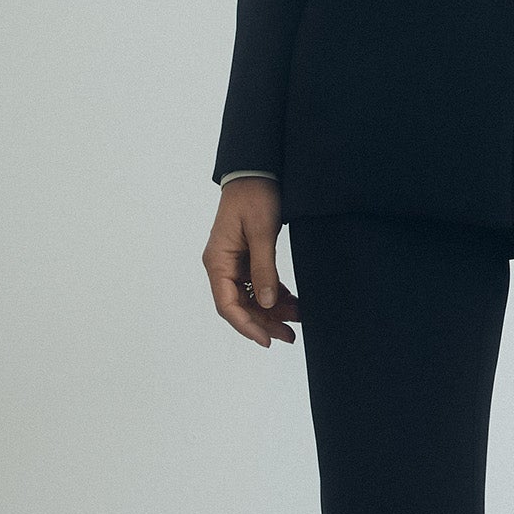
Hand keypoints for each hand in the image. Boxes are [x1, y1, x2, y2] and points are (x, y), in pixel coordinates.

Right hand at [203, 178, 301, 347]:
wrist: (256, 173)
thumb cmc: (254, 197)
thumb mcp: (262, 232)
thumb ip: (264, 269)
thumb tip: (266, 303)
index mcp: (218, 262)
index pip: (227, 305)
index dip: (247, 326)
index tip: (266, 340)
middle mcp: (222, 266)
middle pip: (240, 307)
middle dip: (263, 323)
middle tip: (288, 336)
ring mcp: (234, 264)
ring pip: (251, 299)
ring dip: (271, 312)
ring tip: (295, 322)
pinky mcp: (247, 260)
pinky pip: (259, 286)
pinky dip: (275, 296)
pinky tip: (292, 304)